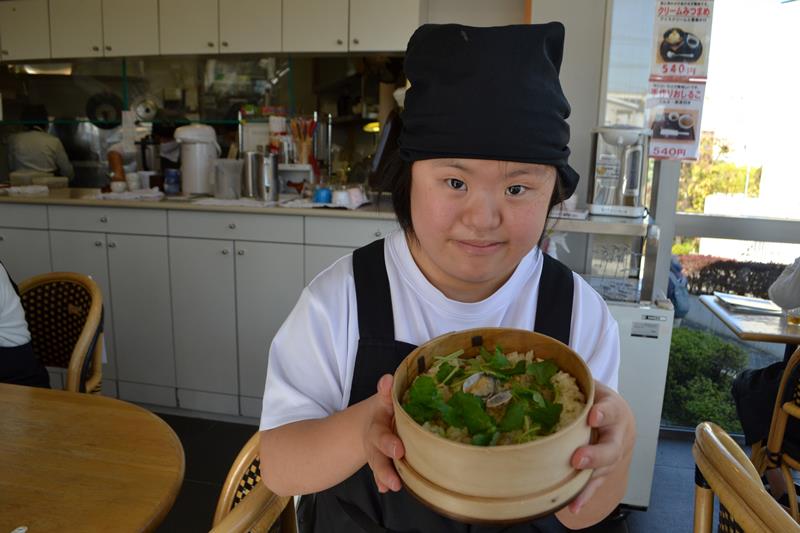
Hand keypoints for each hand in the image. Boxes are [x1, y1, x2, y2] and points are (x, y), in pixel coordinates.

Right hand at [363, 374, 405, 492]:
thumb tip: (388, 379)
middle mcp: (376, 433)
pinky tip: (385, 488)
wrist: (369, 427)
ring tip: (393, 484)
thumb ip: (386, 392)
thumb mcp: (385, 399)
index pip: (384, 401)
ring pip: (379, 461)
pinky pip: (380, 473)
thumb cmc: (386, 412)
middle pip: (380, 439)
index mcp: (381, 412)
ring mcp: (377, 450)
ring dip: (385, 472)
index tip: (387, 386)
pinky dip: (382, 481)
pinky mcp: (381, 463)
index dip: (385, 394)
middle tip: (398, 451)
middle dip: (388, 446)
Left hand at [567, 381, 634, 513]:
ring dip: (587, 481)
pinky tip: (572, 507)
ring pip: (603, 471)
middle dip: (594, 455)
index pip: (610, 410)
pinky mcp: (602, 471)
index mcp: (612, 410)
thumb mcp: (590, 384)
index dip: (602, 413)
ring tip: (573, 493)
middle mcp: (615, 436)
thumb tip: (539, 366)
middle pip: (610, 448)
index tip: (593, 416)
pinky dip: (584, 497)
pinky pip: (594, 485)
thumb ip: (573, 379)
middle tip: (577, 458)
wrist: (617, 417)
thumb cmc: (597, 398)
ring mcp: (611, 456)